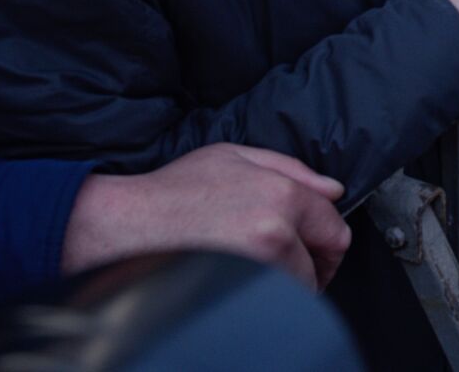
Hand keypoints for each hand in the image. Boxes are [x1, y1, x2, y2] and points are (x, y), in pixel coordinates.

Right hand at [62, 143, 351, 289]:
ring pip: (300, 287)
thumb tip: (334, 190)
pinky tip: (243, 284)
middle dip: (314, 264)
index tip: (317, 250)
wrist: (124, 226)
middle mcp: (274, 230)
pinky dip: (267, 298)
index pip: (334, 228)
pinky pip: (273, 302)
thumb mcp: (233, 156)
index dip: (327, 241)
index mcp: (281, 194)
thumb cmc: (173, 190)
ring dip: (289, 283)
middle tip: (291, 264)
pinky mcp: (235, 291)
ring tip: (257, 271)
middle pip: (323, 261)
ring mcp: (256, 266)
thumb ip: (292, 169)